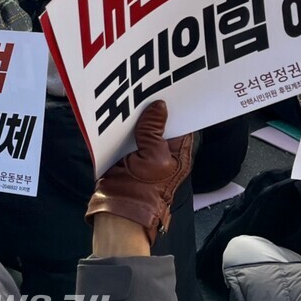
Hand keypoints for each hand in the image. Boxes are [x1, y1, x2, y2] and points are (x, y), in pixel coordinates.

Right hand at [85, 100, 193, 243]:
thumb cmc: (141, 190)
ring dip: (137, 116)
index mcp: (178, 154)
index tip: (170, 87)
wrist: (118, 213)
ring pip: (144, 128)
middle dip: (154, 108)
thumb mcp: (152, 156)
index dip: (177, 107)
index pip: (182, 124)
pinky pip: (128, 136)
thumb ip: (153, 130)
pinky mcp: (127, 156)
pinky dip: (124, 126)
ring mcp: (145, 154)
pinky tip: (119, 113)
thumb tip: (160, 106)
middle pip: (162, 124)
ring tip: (132, 96)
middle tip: (146, 87)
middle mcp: (164, 153)